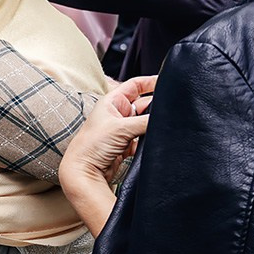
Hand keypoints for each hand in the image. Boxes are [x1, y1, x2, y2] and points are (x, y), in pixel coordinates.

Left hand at [59, 75, 155, 235]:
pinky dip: (150, 139)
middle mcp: (117, 114)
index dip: (150, 82)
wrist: (83, 172)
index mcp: (112, 102)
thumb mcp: (121, 128)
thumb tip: (163, 118)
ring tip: (164, 125)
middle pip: (143, 104)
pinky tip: (156, 140)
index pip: (135, 85)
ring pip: (145, 122)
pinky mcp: (126, 145)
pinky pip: (143, 138)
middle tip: (170, 109)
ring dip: (153, 124)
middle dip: (156, 106)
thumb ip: (145, 121)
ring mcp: (122, 130)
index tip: (167, 81)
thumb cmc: (92, 145)